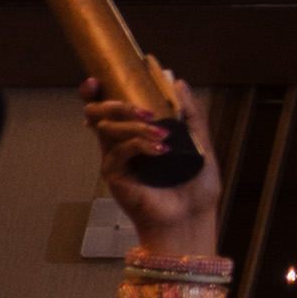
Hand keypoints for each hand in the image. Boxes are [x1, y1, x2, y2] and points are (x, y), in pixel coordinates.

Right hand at [92, 73, 224, 257]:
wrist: (193, 219)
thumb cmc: (195, 187)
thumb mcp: (200, 143)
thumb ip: (190, 114)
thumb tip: (178, 82)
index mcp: (136, 134)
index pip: (109, 107)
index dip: (96, 91)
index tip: (97, 78)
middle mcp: (121, 145)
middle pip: (97, 113)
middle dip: (113, 103)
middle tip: (141, 110)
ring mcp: (116, 160)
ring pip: (106, 129)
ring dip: (134, 126)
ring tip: (163, 136)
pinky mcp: (115, 176)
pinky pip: (118, 152)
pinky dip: (139, 145)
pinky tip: (161, 150)